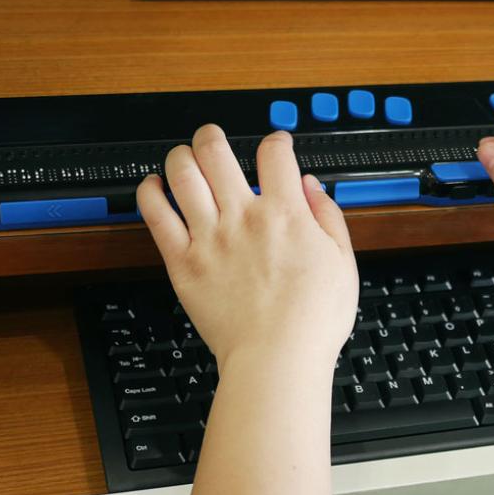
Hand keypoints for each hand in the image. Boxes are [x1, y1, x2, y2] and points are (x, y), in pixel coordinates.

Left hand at [137, 125, 357, 365]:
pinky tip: (154, 187)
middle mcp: (243, 217)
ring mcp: (209, 237)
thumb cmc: (312, 320)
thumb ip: (328, 217)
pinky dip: (150, 193)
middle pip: (216, 151)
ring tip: (184, 158)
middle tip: (214, 139)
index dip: (277, 140)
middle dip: (213, 136)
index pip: (275, 154)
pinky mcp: (183, 262)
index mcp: (286, 214)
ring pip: (181, 173)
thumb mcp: (343, 263)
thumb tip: (312, 186)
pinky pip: (156, 214)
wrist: (277, 358)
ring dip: (180, 156)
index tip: (277, 145)